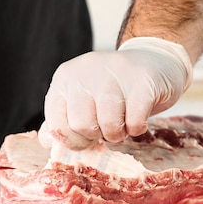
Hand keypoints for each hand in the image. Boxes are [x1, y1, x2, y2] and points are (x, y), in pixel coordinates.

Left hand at [39, 37, 191, 148]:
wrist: (155, 61)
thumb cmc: (114, 90)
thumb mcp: (82, 100)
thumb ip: (62, 121)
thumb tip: (47, 142)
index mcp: (65, 78)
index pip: (56, 123)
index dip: (73, 140)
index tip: (87, 136)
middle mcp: (85, 71)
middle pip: (82, 125)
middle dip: (97, 136)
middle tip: (108, 128)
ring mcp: (114, 72)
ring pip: (108, 124)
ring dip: (119, 134)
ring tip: (123, 123)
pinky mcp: (142, 81)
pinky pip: (134, 121)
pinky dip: (137, 128)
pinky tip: (138, 118)